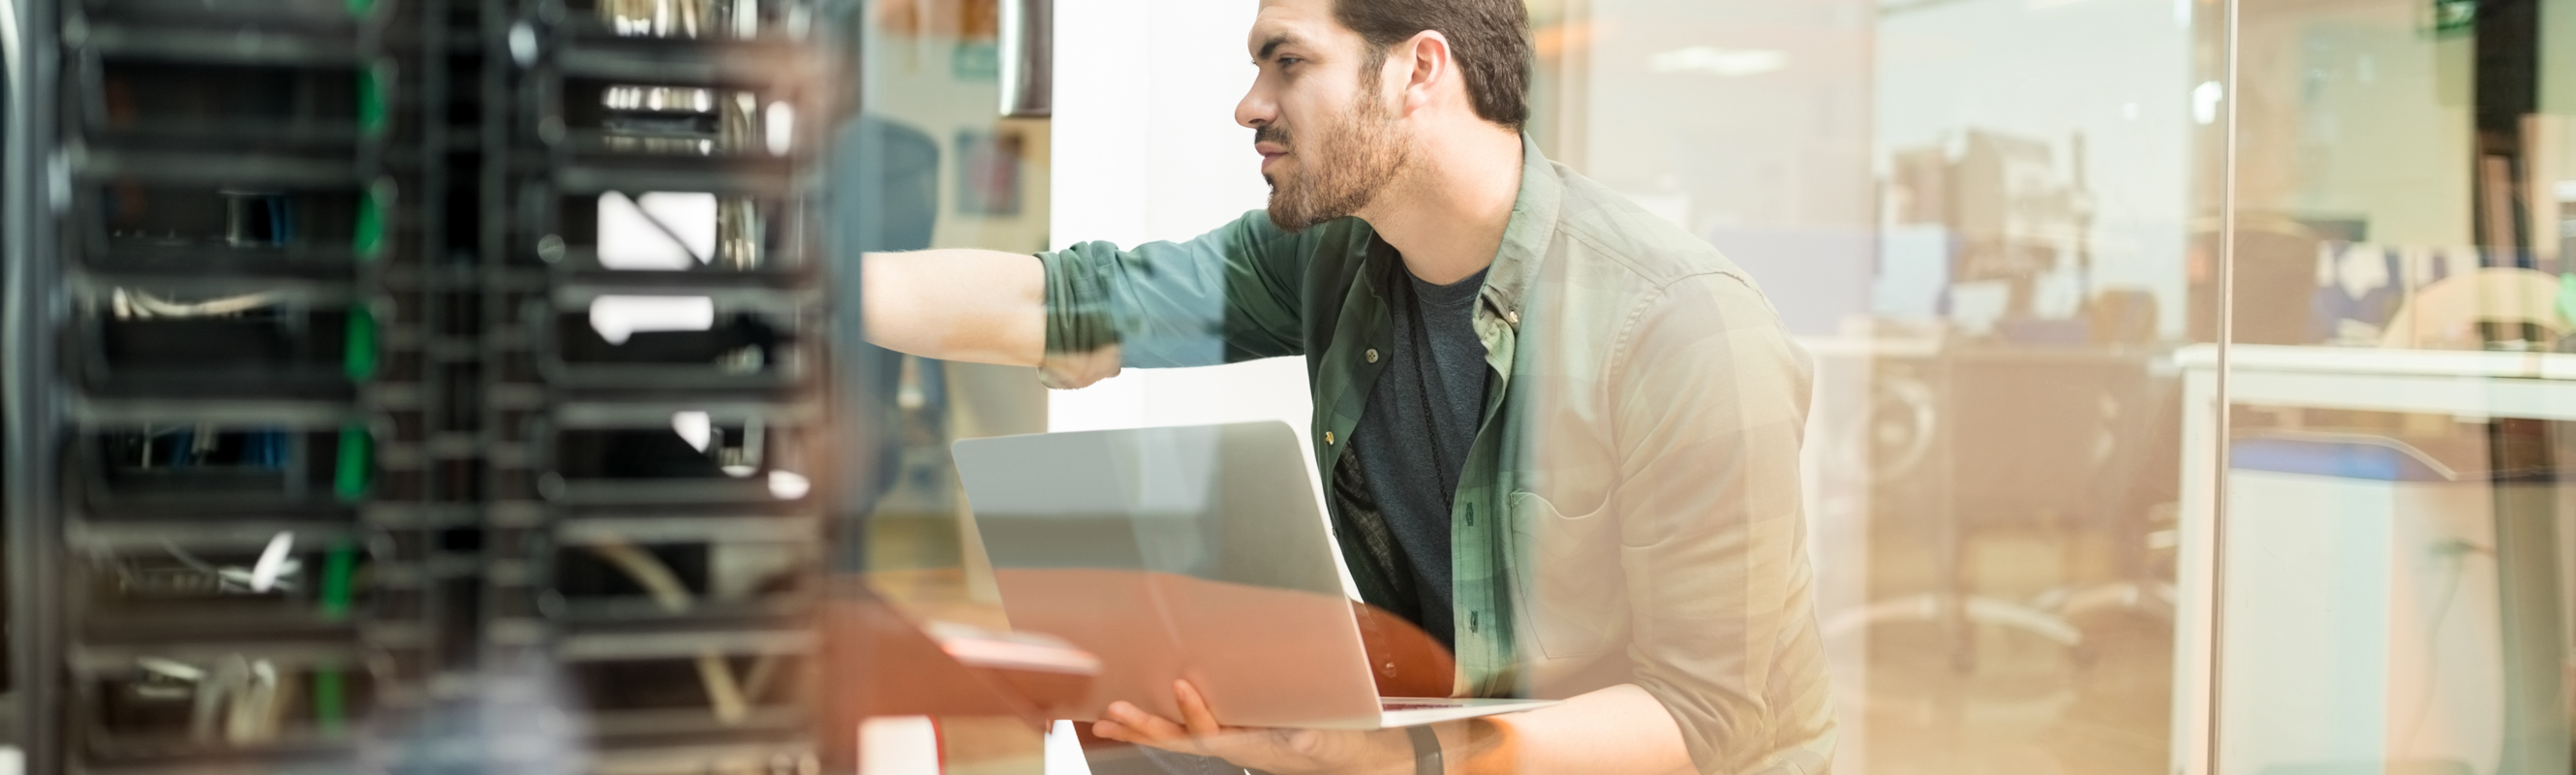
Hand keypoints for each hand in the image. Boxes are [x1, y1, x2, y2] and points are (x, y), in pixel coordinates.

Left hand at [1091, 680, 1406, 774]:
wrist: (1357, 760)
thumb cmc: (1345, 749)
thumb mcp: (1335, 743)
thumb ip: (1316, 740)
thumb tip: (1304, 737)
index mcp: (1256, 748)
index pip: (1216, 735)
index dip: (1196, 713)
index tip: (1182, 685)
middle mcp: (1237, 745)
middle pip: (1183, 740)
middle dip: (1146, 728)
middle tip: (1112, 715)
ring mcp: (1233, 738)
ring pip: (1180, 735)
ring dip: (1144, 726)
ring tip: (1107, 718)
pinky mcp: (1237, 728)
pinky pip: (1192, 726)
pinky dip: (1165, 718)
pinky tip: (1144, 710)